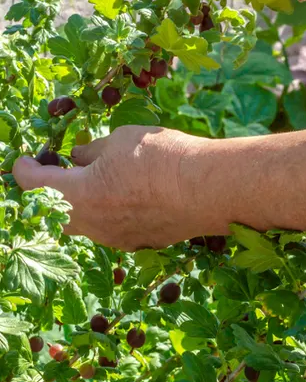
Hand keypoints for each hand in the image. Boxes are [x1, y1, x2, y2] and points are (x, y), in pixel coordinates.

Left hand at [13, 127, 231, 250]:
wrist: (208, 187)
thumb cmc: (162, 156)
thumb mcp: (120, 139)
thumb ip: (93, 151)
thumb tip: (79, 157)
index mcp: (80, 195)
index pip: (33, 186)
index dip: (22, 170)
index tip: (22, 160)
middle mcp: (93, 224)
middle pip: (53, 211)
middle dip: (49, 190)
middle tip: (55, 168)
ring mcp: (116, 238)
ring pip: (83, 221)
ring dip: (79, 200)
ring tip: (94, 177)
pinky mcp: (138, 242)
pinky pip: (109, 227)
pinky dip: (105, 210)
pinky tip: (124, 193)